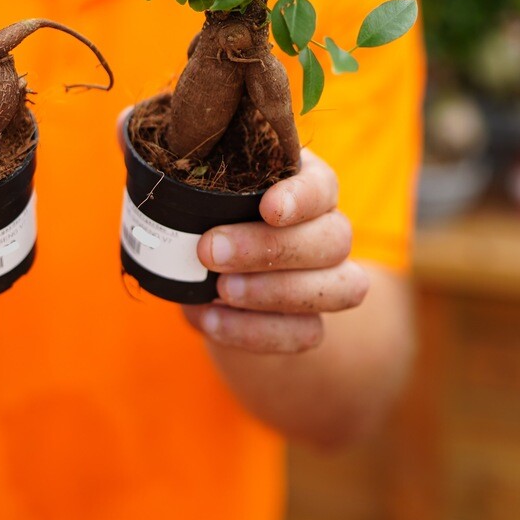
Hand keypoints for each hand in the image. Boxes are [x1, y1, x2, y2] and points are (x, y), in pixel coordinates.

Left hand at [182, 148, 368, 353]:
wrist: (213, 286)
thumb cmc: (212, 224)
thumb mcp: (205, 200)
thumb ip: (202, 195)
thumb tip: (178, 200)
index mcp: (308, 188)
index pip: (323, 185)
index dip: (302, 197)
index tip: (269, 207)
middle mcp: (330, 231)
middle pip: (334, 239)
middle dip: (271, 248)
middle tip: (211, 251)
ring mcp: (330, 281)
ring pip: (341, 288)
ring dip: (274, 292)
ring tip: (219, 290)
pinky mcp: (313, 324)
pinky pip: (306, 334)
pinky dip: (254, 330)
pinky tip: (212, 319)